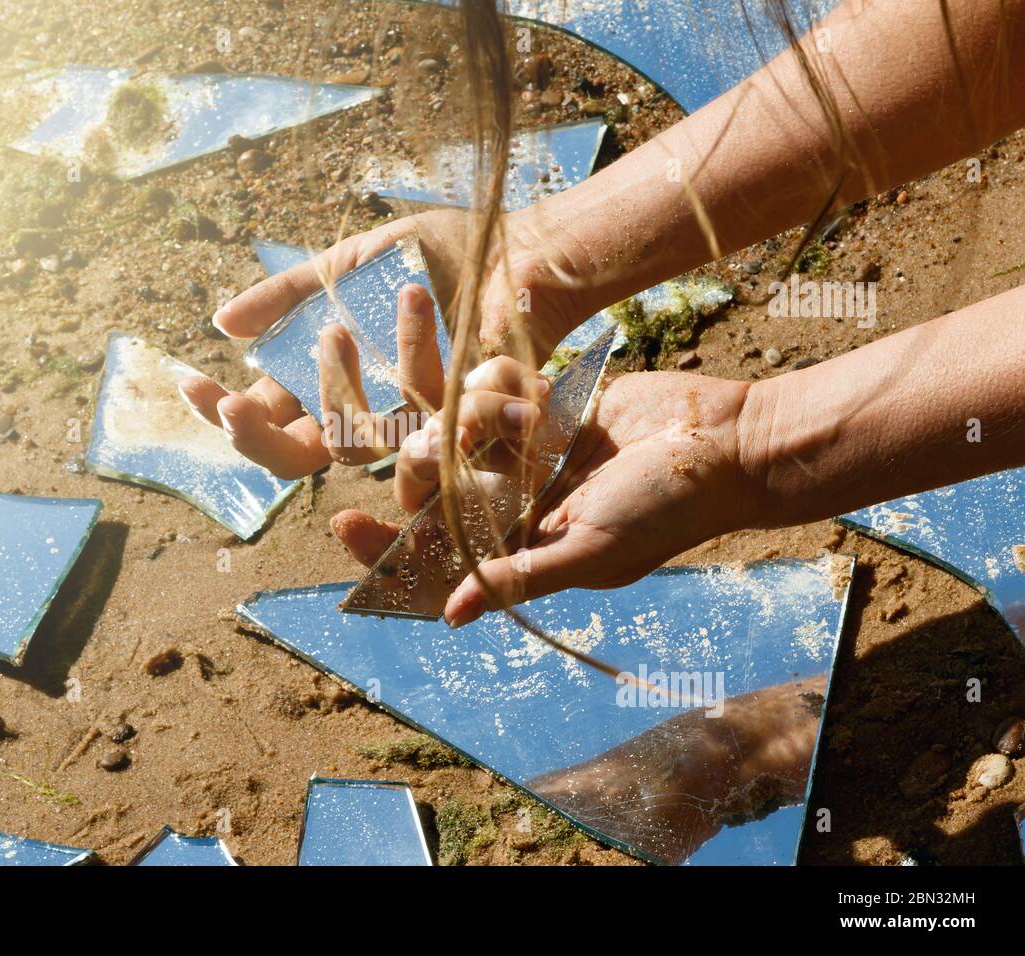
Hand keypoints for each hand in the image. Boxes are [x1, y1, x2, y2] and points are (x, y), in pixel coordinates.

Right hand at [177, 206, 591, 477]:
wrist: (513, 248)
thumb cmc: (433, 259)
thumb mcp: (347, 265)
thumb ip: (288, 294)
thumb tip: (220, 323)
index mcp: (329, 384)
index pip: (264, 421)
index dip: (222, 414)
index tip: (189, 385)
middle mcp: (364, 414)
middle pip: (293, 459)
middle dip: (253, 438)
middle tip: (235, 408)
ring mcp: (408, 425)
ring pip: (353, 446)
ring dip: (337, 386)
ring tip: (336, 329)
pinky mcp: (458, 424)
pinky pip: (425, 415)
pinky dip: (415, 351)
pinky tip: (411, 300)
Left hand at [332, 358, 765, 626]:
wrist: (726, 441)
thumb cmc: (667, 509)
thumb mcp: (593, 550)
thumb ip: (523, 576)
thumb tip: (453, 615)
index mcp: (520, 548)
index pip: (435, 557)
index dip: (386, 547)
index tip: (344, 523)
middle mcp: (515, 503)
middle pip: (434, 486)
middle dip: (430, 463)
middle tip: (448, 445)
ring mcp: (529, 452)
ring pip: (458, 429)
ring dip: (474, 415)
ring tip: (520, 413)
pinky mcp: (547, 405)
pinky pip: (496, 388)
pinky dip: (504, 383)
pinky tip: (539, 387)